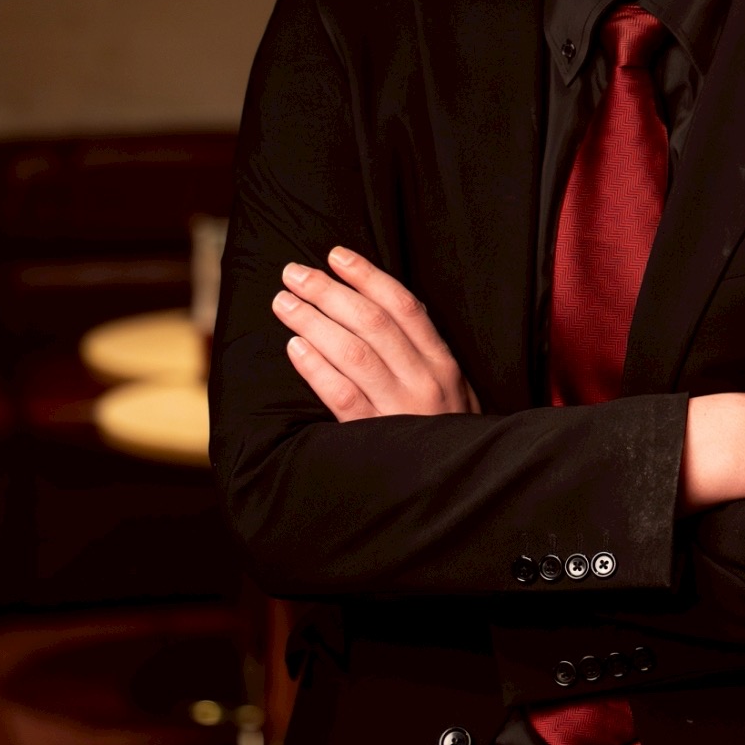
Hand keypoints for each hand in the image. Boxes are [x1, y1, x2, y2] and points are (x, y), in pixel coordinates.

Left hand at [272, 247, 480, 421]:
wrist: (461, 489)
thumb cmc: (446, 433)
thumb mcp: (451, 388)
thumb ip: (421, 352)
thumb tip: (377, 307)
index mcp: (443, 363)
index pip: (404, 307)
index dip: (367, 276)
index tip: (336, 255)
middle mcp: (424, 381)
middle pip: (372, 323)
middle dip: (328, 292)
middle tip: (294, 274)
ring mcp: (401, 409)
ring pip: (353, 353)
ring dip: (314, 322)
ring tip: (283, 303)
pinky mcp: (376, 437)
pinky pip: (342, 396)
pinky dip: (316, 368)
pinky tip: (294, 348)